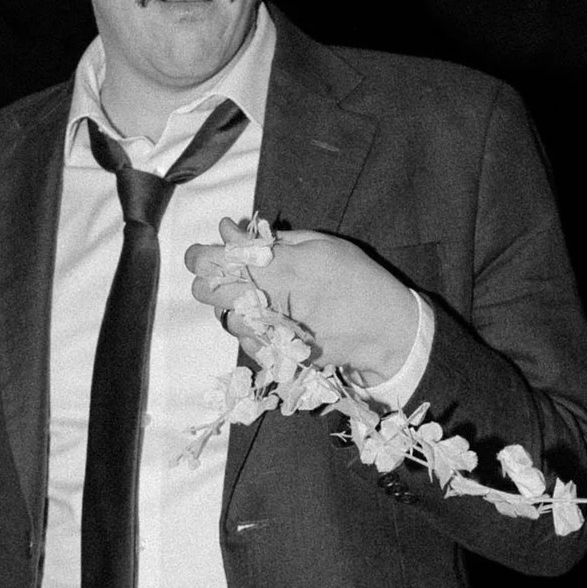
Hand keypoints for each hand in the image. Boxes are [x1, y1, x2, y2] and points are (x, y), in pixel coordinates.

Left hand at [183, 223, 420, 389]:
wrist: (386, 332)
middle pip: (210, 293)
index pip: (221, 261)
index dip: (201, 256)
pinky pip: (244, 341)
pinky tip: (270, 320)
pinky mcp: (278, 357)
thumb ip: (274, 240)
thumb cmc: (358, 280)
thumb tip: (229, 229)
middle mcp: (275, 301)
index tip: (200, 255)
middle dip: (208, 281)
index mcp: (286, 268)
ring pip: (224, 319)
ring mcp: (274, 334)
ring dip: (230, 307)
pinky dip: (249, 328)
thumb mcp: (323, 245)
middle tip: (223, 276)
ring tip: (255, 299)